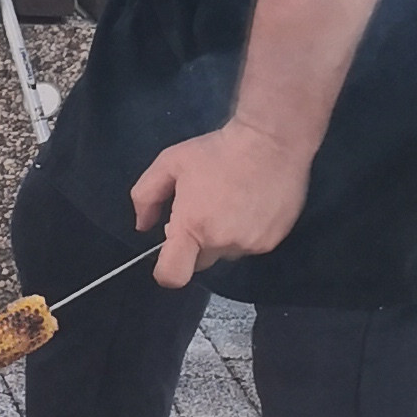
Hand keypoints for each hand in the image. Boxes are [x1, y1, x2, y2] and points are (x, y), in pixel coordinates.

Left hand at [131, 121, 311, 288]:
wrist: (273, 139)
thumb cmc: (218, 150)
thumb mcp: (170, 162)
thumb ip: (146, 196)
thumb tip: (143, 225)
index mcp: (192, 227)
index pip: (172, 276)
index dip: (165, 271)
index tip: (169, 252)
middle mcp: (222, 242)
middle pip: (199, 262)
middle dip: (195, 244)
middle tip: (203, 210)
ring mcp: (251, 244)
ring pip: (226, 253)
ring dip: (223, 237)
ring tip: (231, 203)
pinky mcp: (274, 240)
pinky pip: (251, 245)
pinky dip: (247, 232)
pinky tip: (251, 205)